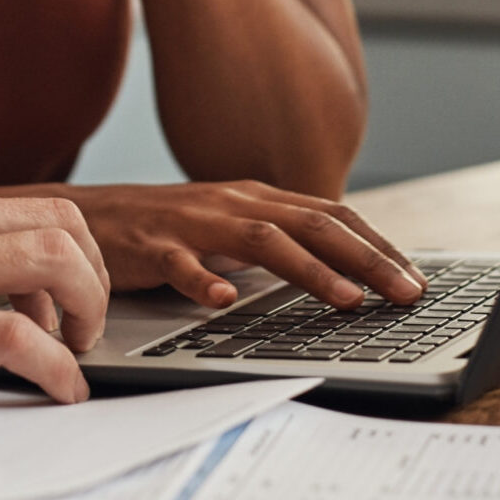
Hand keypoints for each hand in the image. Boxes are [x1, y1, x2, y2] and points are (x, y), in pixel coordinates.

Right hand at [0, 167, 110, 406]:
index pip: (27, 206)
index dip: (60, 257)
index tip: (56, 299)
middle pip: (62, 222)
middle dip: (92, 277)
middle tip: (83, 326)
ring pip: (56, 261)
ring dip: (87, 311)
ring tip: (77, 353)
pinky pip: (20, 338)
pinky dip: (57, 367)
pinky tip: (59, 390)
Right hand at [43, 182, 423, 310]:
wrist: (85, 215)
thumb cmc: (163, 229)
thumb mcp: (228, 228)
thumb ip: (278, 239)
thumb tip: (345, 268)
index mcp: (255, 198)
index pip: (331, 215)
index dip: (377, 244)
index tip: (415, 279)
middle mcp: (232, 203)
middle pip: (311, 224)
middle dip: (366, 258)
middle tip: (406, 293)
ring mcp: (192, 223)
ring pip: (262, 240)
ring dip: (310, 270)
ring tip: (347, 299)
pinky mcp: (151, 247)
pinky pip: (181, 264)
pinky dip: (205, 281)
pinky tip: (224, 300)